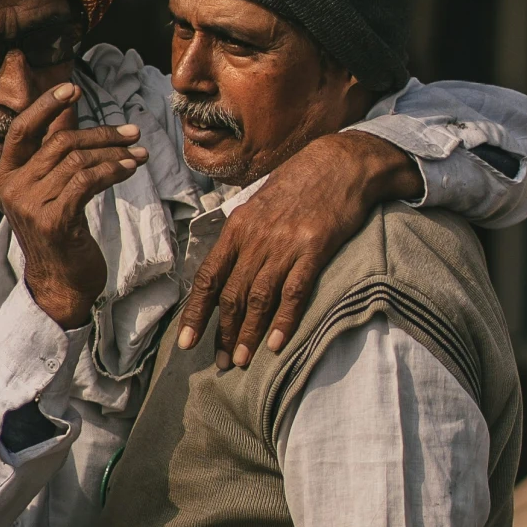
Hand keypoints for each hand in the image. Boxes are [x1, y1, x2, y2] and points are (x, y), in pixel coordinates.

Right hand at [0, 85, 147, 329]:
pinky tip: (130, 169)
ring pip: (78, 161)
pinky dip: (113, 170)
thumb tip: (69, 114)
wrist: (59, 284)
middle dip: (102, 134)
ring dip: (115, 153)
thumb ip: (53, 157)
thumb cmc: (59, 233)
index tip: (74, 90)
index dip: (46, 106)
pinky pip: (87, 181)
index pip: (22, 129)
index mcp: (6, 176)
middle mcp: (12, 188)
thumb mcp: (49, 191)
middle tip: (133, 132)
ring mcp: (30, 205)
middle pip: (60, 143)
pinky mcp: (53, 220)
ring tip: (138, 154)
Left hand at [177, 131, 423, 370]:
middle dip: (223, 332)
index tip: (186, 341)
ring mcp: (285, 243)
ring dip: (247, 334)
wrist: (340, 162)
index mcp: (237, 228)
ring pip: (258, 297)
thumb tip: (228, 270)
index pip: (208, 277)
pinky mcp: (315, 248)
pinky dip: (283, 319)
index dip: (196, 312)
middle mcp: (255, 238)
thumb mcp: (259, 206)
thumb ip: (243, 238)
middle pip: (231, 294)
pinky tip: (275, 343)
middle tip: (220, 363)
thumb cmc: (299, 186)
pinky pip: (294, 290)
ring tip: (241, 361)